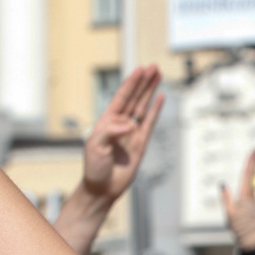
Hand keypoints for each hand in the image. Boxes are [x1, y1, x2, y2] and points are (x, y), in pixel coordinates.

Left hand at [82, 66, 164, 202]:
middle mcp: (120, 123)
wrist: (103, 187)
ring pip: (143, 106)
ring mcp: (132, 132)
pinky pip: (150, 123)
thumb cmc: (94, 167)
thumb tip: (128, 124)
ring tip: (158, 76)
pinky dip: (156, 110)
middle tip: (153, 67)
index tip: (140, 70)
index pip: (122, 97)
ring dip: (151, 91)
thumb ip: (110, 131)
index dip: (131, 83)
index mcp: (107, 120)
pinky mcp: (141, 143)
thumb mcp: (95, 146)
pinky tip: (160, 98)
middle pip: (135, 97)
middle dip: (144, 82)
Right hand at [219, 149, 254, 249]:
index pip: (247, 175)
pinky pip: (253, 184)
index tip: (254, 152)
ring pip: (254, 178)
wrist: (250, 236)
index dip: (251, 162)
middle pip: (253, 174)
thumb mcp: (230, 213)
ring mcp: (253, 197)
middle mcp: (251, 194)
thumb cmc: (240, 226)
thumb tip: (222, 185)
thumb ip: (226, 198)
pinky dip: (253, 175)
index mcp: (245, 195)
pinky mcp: (253, 201)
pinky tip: (254, 171)